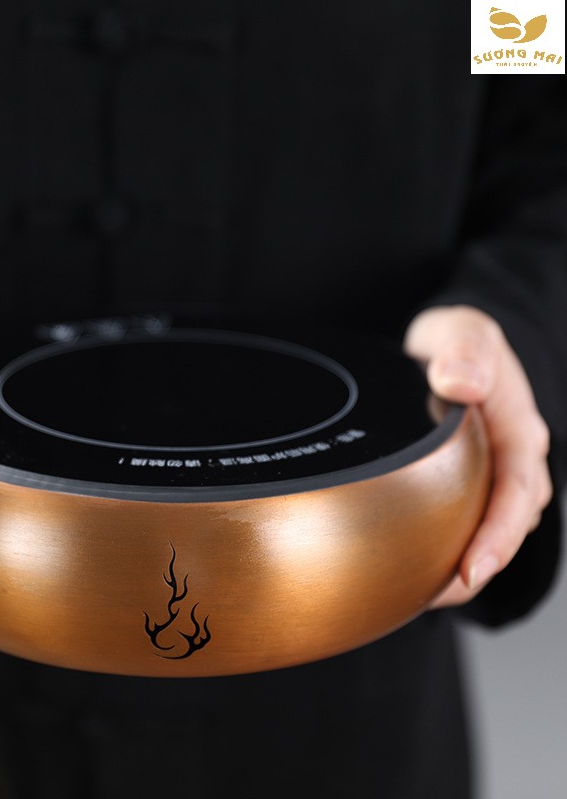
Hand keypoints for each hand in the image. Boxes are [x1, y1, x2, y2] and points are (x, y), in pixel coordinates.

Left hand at [404, 305, 551, 607]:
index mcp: (517, 431)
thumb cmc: (457, 343)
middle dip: (478, 566)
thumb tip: (461, 383)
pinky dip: (445, 545)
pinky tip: (410, 564)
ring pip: (486, 529)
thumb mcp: (461, 331)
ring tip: (419, 594)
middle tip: (437, 596)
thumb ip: (463, 350)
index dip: (499, 537)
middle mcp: (512, 460)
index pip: (518, 493)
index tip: (471, 570)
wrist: (450, 347)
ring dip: (461, 563)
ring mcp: (492, 474)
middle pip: (505, 526)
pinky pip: (465, 520)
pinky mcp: (469, 483)